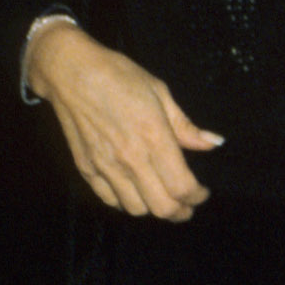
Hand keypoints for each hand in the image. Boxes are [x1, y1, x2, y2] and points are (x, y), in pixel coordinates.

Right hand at [27, 22, 222, 221]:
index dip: (197, 197)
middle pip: (162, 207)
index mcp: (154, 137)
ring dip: (153, 208)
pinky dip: (126, 203)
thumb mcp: (160, 93)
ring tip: (162, 198)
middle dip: (180, 212)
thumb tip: (214, 143)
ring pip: (136, 209)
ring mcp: (106, 166)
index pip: (182, 186)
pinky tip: (135, 192)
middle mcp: (130, 158)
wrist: (70, 72)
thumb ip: (186, 126)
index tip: (202, 193)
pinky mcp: (86, 168)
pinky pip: (109, 200)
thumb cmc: (118, 76)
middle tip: (187, 206)